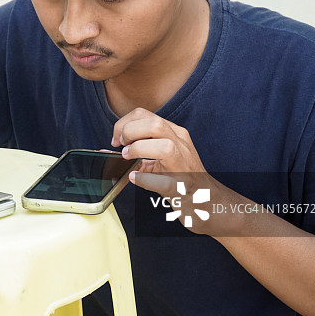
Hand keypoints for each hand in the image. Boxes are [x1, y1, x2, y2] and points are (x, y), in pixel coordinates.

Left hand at [111, 107, 239, 234]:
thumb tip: (107, 149)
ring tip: (129, 159)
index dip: (124, 123)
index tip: (117, 139)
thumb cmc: (181, 177)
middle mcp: (181, 145)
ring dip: (139, 150)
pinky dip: (145, 179)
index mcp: (175, 134)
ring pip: (164, 146)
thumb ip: (137, 150)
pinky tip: (136, 178)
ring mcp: (184, 166)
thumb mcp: (160, 157)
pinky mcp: (182, 188)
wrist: (207, 201)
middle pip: (154, 124)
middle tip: (122, 147)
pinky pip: (163, 181)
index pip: (144, 114)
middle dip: (129, 132)